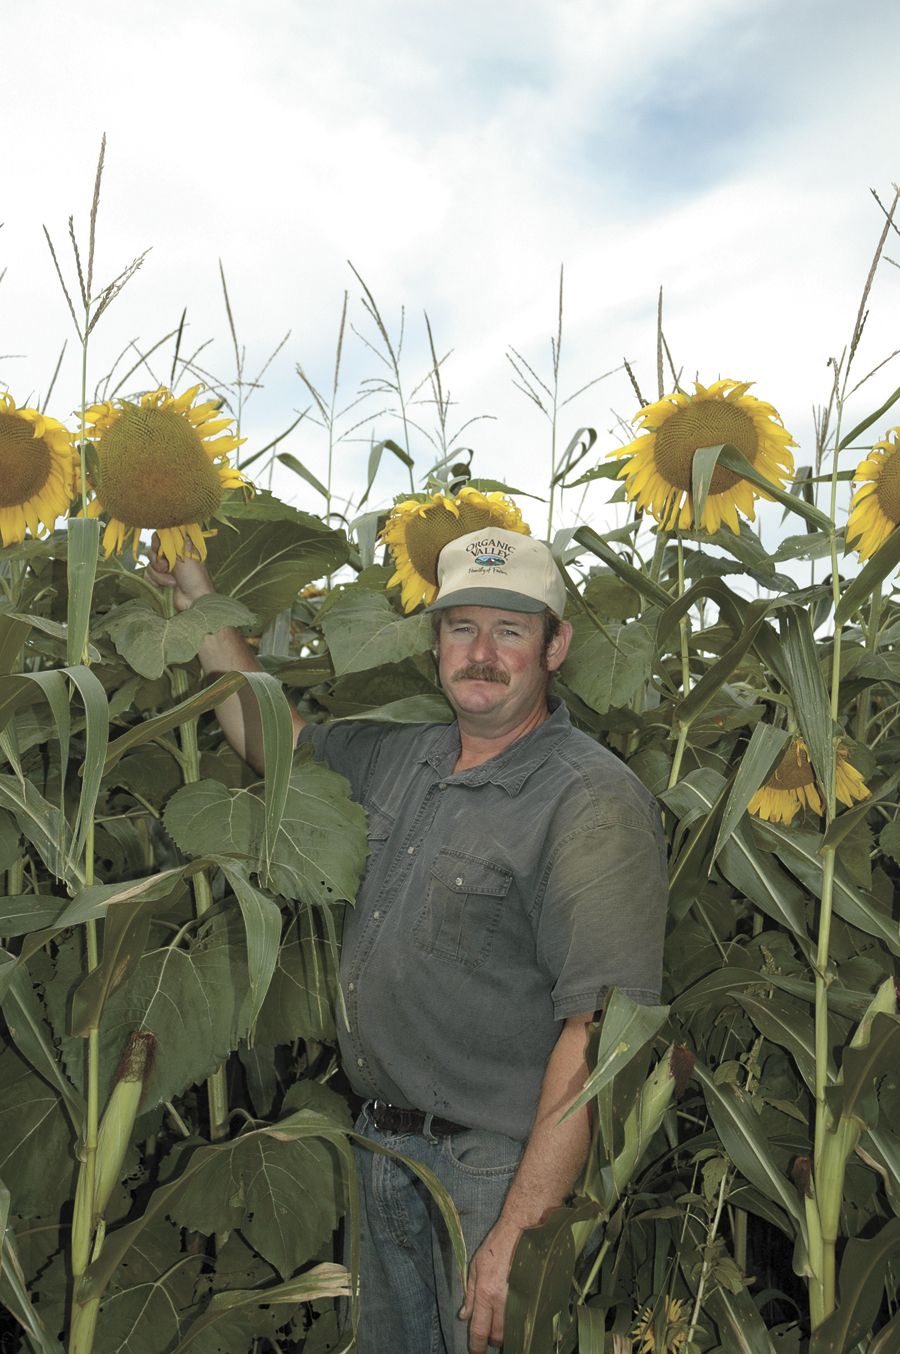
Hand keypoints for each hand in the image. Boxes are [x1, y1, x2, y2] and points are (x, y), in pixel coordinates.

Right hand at [144, 533, 214, 612]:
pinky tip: (166, 587)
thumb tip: (165, 526)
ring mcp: (164, 568)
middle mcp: (171, 556)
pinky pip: (147, 576)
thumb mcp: (186, 552)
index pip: (160, 536)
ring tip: (172, 581)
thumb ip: (174, 538)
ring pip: (149, 564)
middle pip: (152, 550)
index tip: (161, 549)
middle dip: (158, 561)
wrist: (193, 600)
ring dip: (159, 575)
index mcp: (179, 546)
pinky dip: (155, 582)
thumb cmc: (194, 576)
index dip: (158, 543)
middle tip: (168, 568)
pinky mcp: (158, 580)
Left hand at [459, 1219, 520, 1352]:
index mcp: (486, 1293)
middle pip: (498, 1335)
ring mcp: (520, 1299)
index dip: (476, 1346)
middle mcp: (503, 1300)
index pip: (479, 1329)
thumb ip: (470, 1295)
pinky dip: (518, 1322)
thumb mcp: (475, 1266)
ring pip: (512, 1330)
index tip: (475, 1351)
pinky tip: (515, 1317)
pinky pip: (525, 1319)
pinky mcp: (533, 1296)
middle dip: (491, 1340)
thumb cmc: (496, 1246)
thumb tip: (464, 1316)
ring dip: (505, 1333)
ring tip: (500, 1325)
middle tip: (488, 1335)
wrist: (522, 1231)